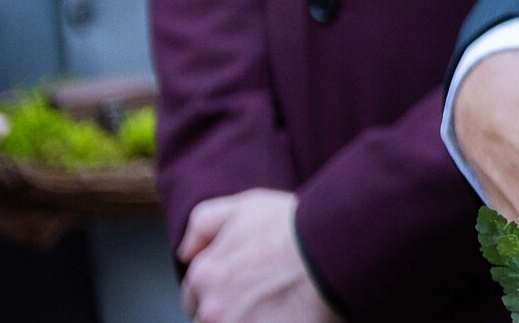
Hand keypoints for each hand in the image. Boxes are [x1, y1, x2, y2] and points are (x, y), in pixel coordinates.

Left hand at [178, 190, 334, 322]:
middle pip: (214, 319)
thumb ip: (203, 224)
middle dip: (233, 311)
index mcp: (202, 277)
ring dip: (252, 320)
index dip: (221, 292)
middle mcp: (212, 309)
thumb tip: (184, 252)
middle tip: (266, 297)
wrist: (334, 246)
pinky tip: (288, 316)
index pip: (195, 300)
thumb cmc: (294, 226)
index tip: (246, 287)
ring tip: (280, 307)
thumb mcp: (245, 207)